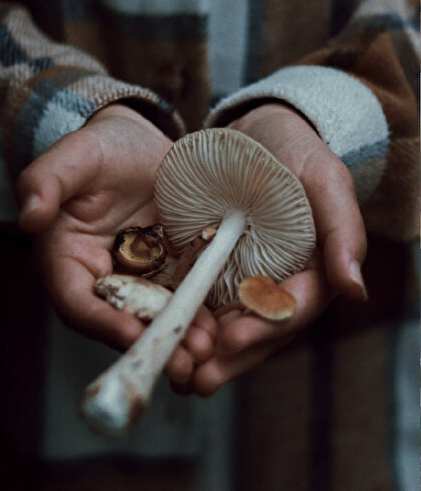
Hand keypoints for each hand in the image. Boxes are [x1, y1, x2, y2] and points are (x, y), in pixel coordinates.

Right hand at [17, 104, 214, 381]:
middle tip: (182, 361)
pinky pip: (186, 301)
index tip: (132, 333)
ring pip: (157, 320)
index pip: (77, 302)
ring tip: (209, 350)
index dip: (102, 322)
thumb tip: (29, 217)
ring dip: (181, 340)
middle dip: (151, 344)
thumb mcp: (74, 157)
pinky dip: (203, 318)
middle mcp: (99, 281)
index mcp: (66, 260)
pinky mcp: (170, 276)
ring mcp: (138, 282)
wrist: (142, 144)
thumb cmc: (101, 147)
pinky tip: (225, 329)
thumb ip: (45, 182)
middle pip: (120, 323)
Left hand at [183, 102, 367, 395]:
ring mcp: (242, 282)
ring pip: (226, 327)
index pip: (291, 310)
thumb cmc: (295, 152)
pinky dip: (183, 323)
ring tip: (175, 375)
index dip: (262, 328)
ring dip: (202, 354)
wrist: (254, 134)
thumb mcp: (323, 180)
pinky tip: (159, 339)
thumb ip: (342, 230)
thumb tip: (356, 291)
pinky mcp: (211, 272)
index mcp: (311, 272)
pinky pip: (198, 303)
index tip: (231, 340)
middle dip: (227, 359)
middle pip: (255, 331)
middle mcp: (277, 285)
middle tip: (196, 380)